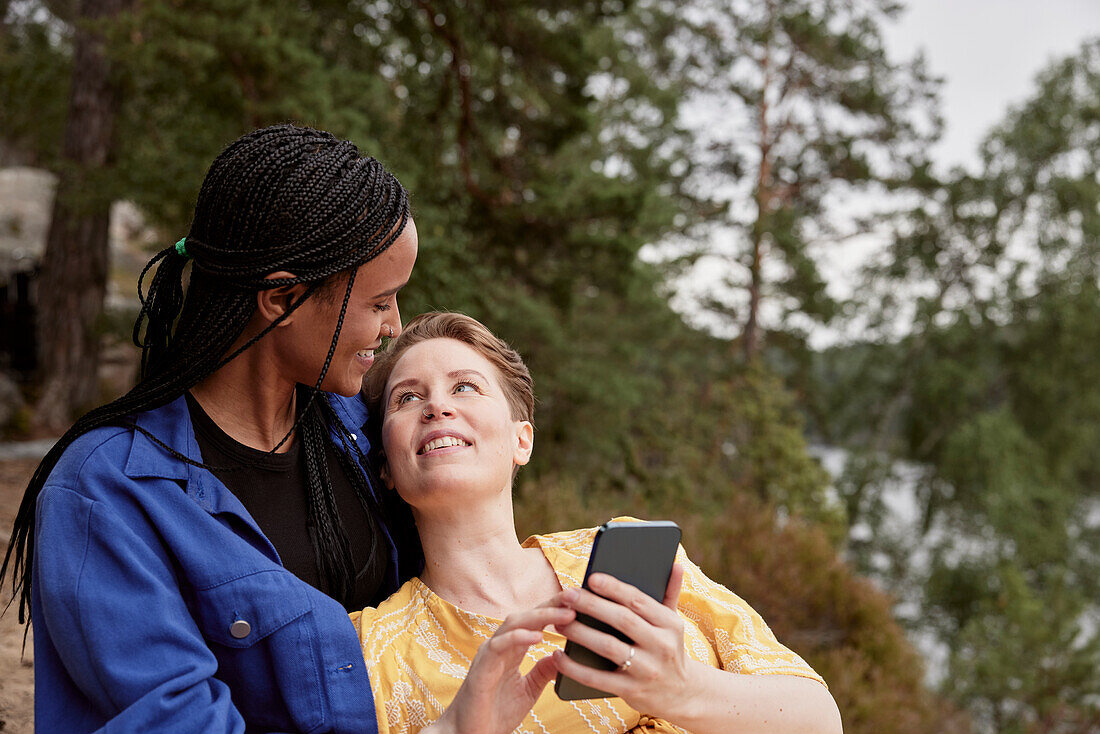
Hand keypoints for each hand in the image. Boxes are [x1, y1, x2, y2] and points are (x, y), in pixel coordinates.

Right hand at [428, 598, 575, 733]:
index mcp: (511, 650)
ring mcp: (489, 654)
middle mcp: (499, 646)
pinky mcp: (481, 668)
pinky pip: (499, 645)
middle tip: (576, 596)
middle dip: (552, 604)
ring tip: (566, 614)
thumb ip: (543, 671)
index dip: (555, 608)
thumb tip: (561, 655)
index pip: (535, 621)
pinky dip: (518, 637)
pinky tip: (538, 636)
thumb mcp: (528, 690)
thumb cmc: (495, 713)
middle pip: (527, 615)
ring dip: (542, 615)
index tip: (578, 600)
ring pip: (514, 623)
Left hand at [553, 562, 690, 716]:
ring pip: (609, 647)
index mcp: (670, 624)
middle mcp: (662, 646)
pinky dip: (575, 668)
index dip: (614, 588)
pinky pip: (597, 679)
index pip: (639, 601)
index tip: (591, 578)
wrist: (682, 695)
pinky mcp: (632, 692)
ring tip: (558, 623)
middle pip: (622, 620)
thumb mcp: (674, 623)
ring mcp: (647, 670)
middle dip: (591, 605)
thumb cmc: (668, 649)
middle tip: (567, 595)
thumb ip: (671, 593)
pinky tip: (558, 656)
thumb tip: (675, 564)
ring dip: (580, 633)